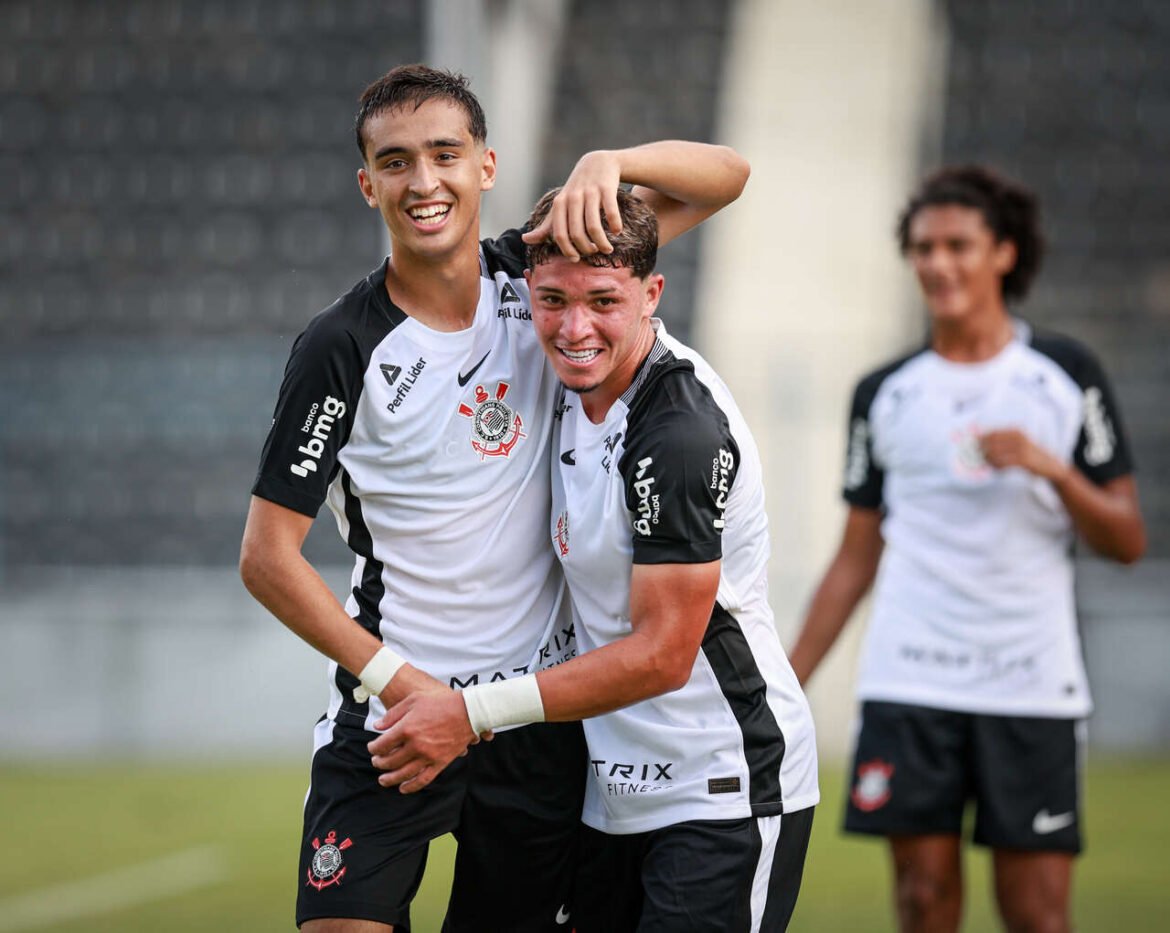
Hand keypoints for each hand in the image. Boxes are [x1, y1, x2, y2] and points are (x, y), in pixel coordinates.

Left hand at [368, 691, 489, 793]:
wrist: (467, 711)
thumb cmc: (440, 702)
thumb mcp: (413, 700)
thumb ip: (393, 714)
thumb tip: (377, 727)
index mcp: (406, 728)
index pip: (381, 745)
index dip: (373, 748)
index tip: (372, 748)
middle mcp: (415, 745)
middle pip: (390, 761)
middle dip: (379, 763)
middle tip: (376, 762)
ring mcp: (428, 756)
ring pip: (403, 774)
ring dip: (390, 779)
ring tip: (383, 780)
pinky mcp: (440, 763)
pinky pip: (423, 780)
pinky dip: (411, 786)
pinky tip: (403, 788)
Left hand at [521, 150, 621, 259]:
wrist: (597, 163)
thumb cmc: (577, 190)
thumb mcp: (560, 205)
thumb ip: (546, 226)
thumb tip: (525, 240)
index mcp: (559, 204)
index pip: (559, 234)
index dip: (568, 250)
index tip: (576, 258)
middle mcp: (573, 198)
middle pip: (577, 234)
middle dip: (586, 249)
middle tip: (594, 252)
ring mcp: (590, 192)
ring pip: (593, 227)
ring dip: (602, 244)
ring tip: (607, 249)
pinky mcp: (606, 188)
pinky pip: (611, 213)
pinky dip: (615, 226)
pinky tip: (616, 231)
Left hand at [978, 429, 1070, 482]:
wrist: (1051, 466)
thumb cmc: (1031, 456)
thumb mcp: (1019, 445)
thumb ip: (1003, 443)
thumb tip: (980, 446)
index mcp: (1015, 431)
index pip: (991, 433)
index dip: (979, 440)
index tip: (971, 448)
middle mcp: (1018, 437)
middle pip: (991, 443)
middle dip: (982, 451)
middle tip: (980, 459)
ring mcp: (1021, 448)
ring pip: (995, 453)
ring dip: (989, 461)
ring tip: (990, 465)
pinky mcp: (1023, 460)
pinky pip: (1003, 463)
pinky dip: (997, 467)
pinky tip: (998, 470)